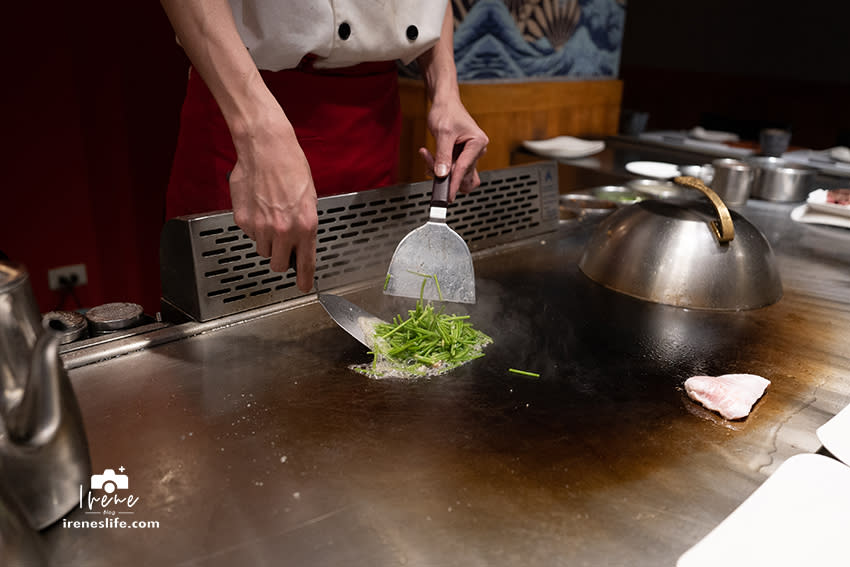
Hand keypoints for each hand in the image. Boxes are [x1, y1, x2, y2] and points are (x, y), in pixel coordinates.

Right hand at [229, 114, 316, 292]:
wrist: (266, 148)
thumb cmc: (291, 167)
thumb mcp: (309, 199)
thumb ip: (304, 225)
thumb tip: (300, 243)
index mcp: (306, 226)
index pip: (305, 263)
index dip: (304, 279)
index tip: (303, 287)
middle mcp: (283, 230)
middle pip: (278, 264)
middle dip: (280, 258)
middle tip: (282, 244)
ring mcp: (261, 227)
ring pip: (262, 250)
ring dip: (266, 241)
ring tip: (270, 217)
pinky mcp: (243, 220)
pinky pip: (248, 234)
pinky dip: (253, 225)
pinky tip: (258, 206)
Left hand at [420, 96, 487, 200]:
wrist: (445, 104)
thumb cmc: (447, 112)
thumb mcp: (443, 133)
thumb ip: (443, 155)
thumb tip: (442, 174)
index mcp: (478, 143)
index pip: (464, 167)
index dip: (454, 183)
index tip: (448, 196)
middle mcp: (477, 151)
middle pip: (462, 175)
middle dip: (444, 173)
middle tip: (430, 163)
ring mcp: (470, 156)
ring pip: (457, 175)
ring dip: (441, 171)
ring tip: (428, 156)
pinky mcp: (462, 158)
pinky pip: (452, 171)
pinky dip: (440, 168)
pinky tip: (431, 156)